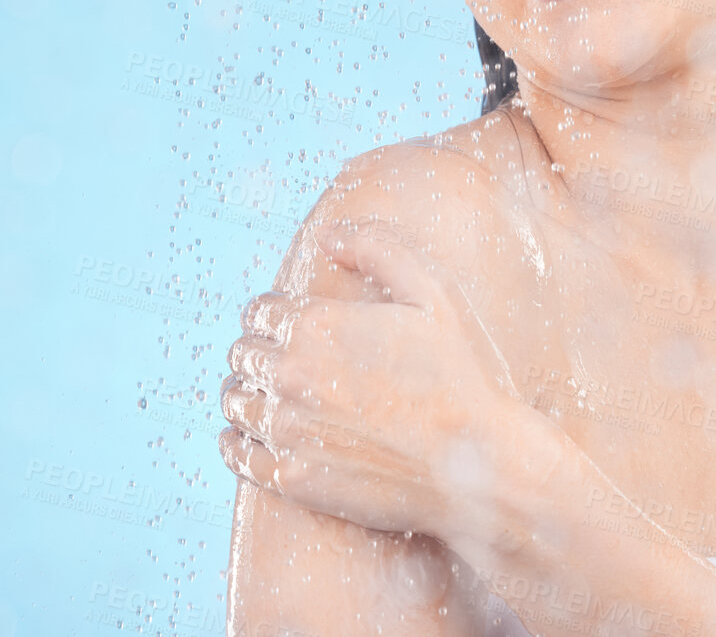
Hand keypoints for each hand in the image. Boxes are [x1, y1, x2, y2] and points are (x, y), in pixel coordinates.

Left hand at [217, 220, 523, 544]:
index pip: (259, 311)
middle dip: (256, 351)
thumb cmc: (463, 375)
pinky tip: (242, 439)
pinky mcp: (294, 479)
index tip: (285, 322)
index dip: (271, 313)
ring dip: (244, 393)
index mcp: (317, 325)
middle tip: (274, 358)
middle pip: (243, 354)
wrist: (480, 465)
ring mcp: (290, 430)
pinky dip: (234, 444)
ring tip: (260, 395)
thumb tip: (328, 235)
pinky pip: (239, 457)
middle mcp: (292, 375)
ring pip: (236, 402)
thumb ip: (377, 248)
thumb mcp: (433, 292)